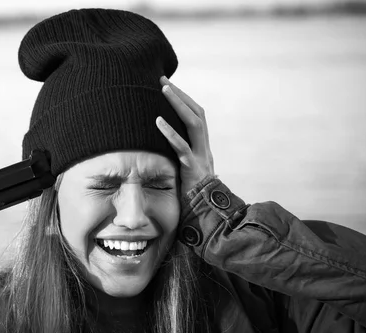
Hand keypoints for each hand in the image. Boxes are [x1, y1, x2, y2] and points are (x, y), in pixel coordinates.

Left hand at [156, 76, 214, 194]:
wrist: (208, 219)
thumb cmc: (192, 199)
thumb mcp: (184, 175)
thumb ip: (177, 162)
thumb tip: (158, 152)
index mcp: (202, 148)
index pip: (196, 117)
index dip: (184, 101)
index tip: (168, 87)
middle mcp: (205, 149)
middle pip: (197, 113)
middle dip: (180, 95)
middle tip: (162, 80)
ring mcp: (201, 157)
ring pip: (194, 123)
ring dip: (179, 104)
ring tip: (163, 89)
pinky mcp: (193, 169)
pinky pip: (183, 147)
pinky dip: (170, 133)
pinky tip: (158, 121)